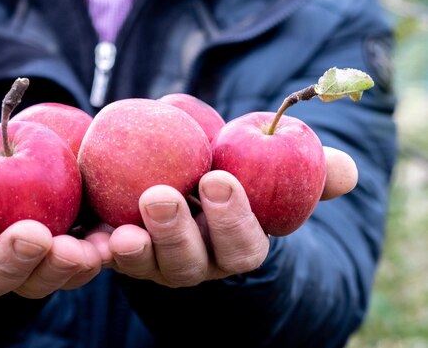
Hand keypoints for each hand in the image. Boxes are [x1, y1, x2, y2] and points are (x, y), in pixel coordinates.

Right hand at [0, 120, 101, 298]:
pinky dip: (93, 257)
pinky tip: (108, 244)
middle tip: (37, 238)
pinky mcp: (57, 257)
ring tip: (82, 250)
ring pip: (35, 281)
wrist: (10, 161)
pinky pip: (74, 267)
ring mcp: (20, 264)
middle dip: (14, 261)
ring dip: (59, 268)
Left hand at [86, 146, 357, 286]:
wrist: (183, 178)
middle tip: (160, 195)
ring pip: (148, 266)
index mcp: (236, 244)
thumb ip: (309, 169)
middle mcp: (197, 262)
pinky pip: (106, 258)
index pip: (242, 244)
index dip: (232, 218)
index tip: (218, 179)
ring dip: (137, 248)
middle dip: (177, 232)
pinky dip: (97, 250)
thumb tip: (343, 172)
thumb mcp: (267, 165)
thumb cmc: (231, 172)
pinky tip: (89, 235)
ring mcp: (156, 263)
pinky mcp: (120, 253)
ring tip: (124, 228)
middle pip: (189, 261)